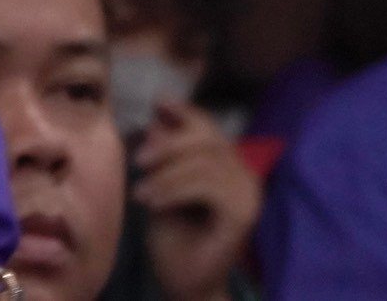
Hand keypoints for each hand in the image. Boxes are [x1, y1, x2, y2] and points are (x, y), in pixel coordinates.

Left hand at [132, 99, 262, 300]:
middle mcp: (245, 175)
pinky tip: (153, 203)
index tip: (158, 103)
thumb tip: (158, 116)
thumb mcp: (162, 186)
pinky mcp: (243, 214)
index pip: (209, 127)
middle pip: (208, 139)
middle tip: (138, 161)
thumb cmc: (174, 238)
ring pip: (205, 163)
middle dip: (168, 144)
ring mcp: (248, 195)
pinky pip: (206, 187)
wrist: (185, 285)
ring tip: (141, 193)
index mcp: (228, 165)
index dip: (185, 111)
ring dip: (166, 174)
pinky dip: (174, 190)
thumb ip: (165, 155)